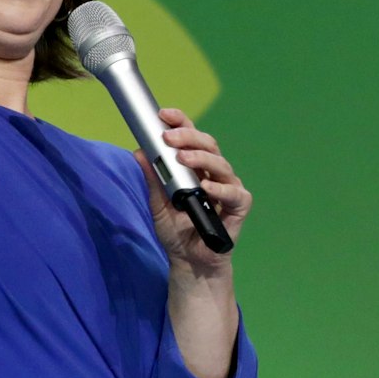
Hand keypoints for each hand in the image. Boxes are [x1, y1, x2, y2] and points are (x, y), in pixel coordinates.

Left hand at [134, 109, 250, 277]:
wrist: (189, 262)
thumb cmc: (176, 233)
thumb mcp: (157, 205)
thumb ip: (152, 180)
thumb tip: (139, 152)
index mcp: (196, 168)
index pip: (192, 138)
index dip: (181, 123)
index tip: (164, 114)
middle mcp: (214, 174)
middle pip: (208, 145)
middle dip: (189, 137)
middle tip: (169, 138)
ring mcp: (228, 189)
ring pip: (221, 164)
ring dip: (202, 158)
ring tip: (183, 158)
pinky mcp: (238, 207)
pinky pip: (234, 193)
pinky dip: (221, 189)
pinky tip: (206, 188)